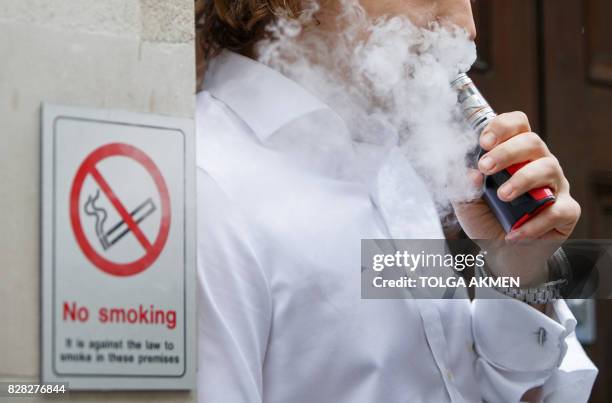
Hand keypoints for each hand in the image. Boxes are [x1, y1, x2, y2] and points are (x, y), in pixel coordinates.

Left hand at [453, 112, 580, 283]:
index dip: (502, 127)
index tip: (484, 142)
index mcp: (514, 154)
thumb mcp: (465, 203)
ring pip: (548, 168)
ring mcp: (555, 186)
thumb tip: (470, 173)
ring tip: (503, 197)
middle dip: (507, 152)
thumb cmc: (485, 220)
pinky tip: (515, 232)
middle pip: (532, 142)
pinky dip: (535, 222)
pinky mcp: (566, 212)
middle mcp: (538, 163)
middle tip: (486, 168)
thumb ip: (462, 186)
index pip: (517, 125)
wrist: (500, 253)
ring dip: (523, 180)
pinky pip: (558, 210)